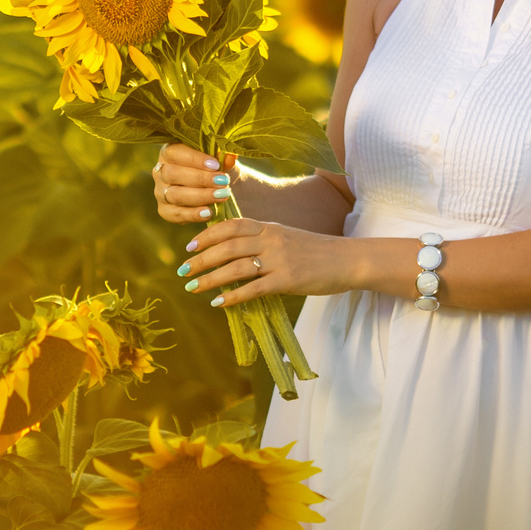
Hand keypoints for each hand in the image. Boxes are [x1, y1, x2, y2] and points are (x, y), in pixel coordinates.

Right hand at [153, 142, 229, 223]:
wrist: (221, 191)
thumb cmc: (218, 171)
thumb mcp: (224, 162)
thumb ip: (225, 158)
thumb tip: (228, 157)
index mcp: (170, 152)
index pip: (175, 152)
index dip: (194, 158)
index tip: (216, 165)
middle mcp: (161, 171)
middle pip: (172, 174)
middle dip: (200, 179)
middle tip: (222, 182)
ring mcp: (160, 191)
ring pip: (174, 194)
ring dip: (200, 196)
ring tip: (221, 196)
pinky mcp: (165, 210)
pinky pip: (174, 214)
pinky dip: (192, 214)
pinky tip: (209, 212)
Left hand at [176, 215, 348, 306]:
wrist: (347, 260)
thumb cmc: (316, 251)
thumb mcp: (287, 236)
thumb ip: (262, 239)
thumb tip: (234, 250)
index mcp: (269, 227)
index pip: (231, 226)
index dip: (207, 235)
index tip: (190, 246)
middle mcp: (271, 240)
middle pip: (227, 246)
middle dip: (201, 259)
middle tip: (183, 270)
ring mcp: (279, 260)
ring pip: (236, 268)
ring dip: (211, 278)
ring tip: (194, 287)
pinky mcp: (287, 280)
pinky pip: (253, 289)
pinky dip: (233, 297)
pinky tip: (218, 303)